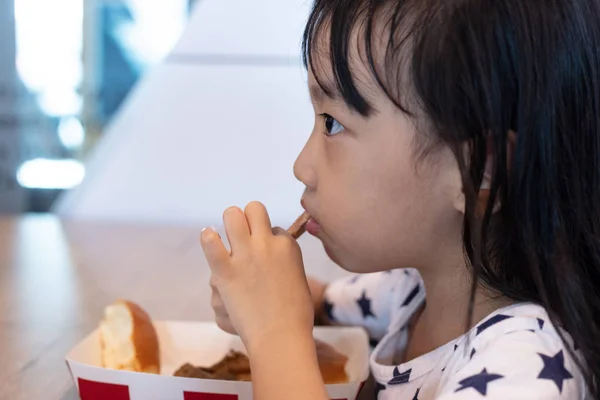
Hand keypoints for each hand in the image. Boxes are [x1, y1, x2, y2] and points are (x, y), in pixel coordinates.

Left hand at [201, 202, 314, 349]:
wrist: (280, 336)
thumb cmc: (295, 315)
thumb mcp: (299, 280)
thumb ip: (286, 265)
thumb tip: (275, 261)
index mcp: (287, 245)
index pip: (274, 228)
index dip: (268, 239)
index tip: (265, 255)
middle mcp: (267, 243)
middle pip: (254, 209)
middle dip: (248, 219)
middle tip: (244, 237)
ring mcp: (245, 254)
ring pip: (232, 215)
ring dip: (229, 223)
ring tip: (226, 238)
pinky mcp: (225, 270)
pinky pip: (210, 242)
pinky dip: (208, 239)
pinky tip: (209, 241)